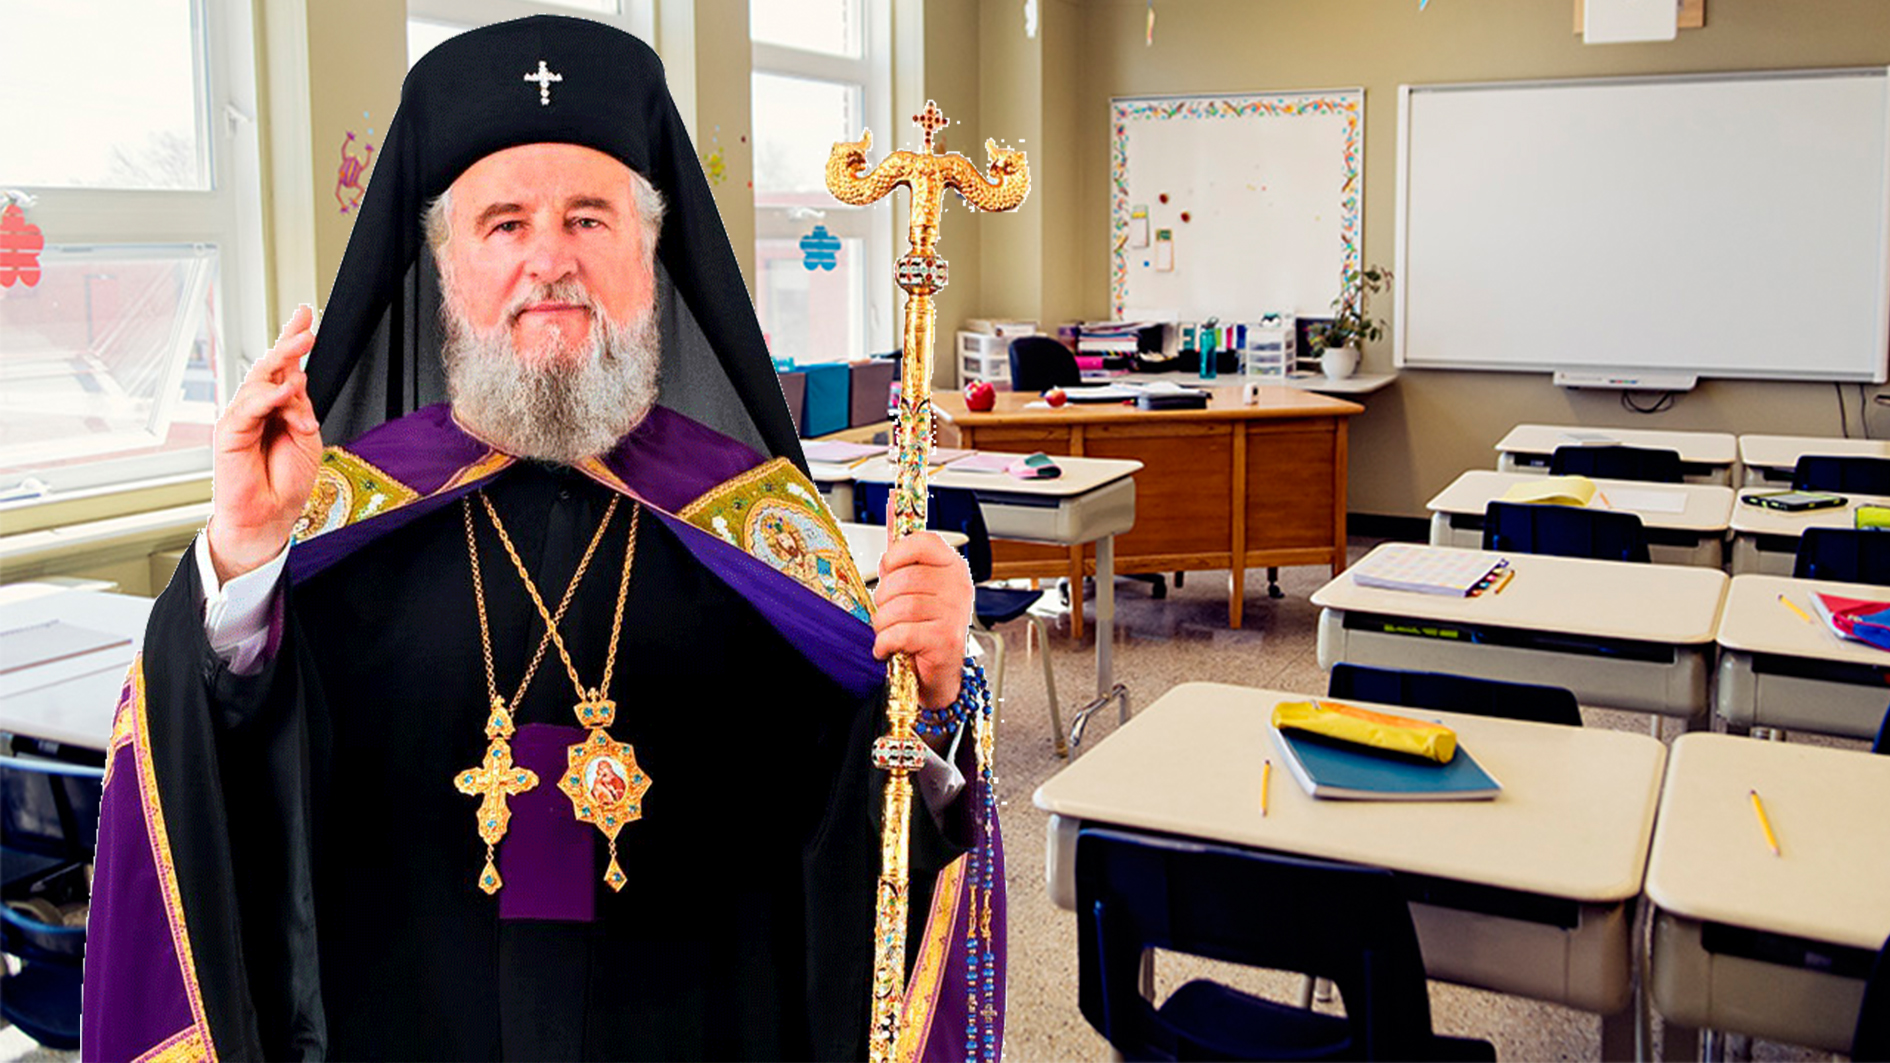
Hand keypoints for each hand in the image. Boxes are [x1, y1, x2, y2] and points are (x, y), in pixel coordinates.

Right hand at [206, 305, 323, 583]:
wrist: (269, 516)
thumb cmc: (285, 480)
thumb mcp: (306, 437)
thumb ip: (300, 408)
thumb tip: (293, 380)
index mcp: (278, 406)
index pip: (285, 367)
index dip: (292, 339)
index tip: (304, 314)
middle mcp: (258, 407)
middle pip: (270, 366)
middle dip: (289, 345)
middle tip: (305, 330)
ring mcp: (242, 417)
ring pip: (260, 382)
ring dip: (285, 372)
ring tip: (301, 369)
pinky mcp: (230, 431)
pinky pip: (250, 406)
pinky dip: (269, 396)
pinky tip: (285, 391)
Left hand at [871, 530, 973, 711]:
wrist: (938, 673)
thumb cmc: (924, 625)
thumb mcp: (912, 582)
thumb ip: (902, 547)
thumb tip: (893, 502)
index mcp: (952, 565)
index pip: (921, 541)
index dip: (896, 556)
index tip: (890, 571)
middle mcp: (958, 585)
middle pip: (902, 579)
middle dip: (883, 600)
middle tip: (889, 614)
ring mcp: (955, 612)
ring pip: (898, 607)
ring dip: (883, 625)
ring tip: (889, 633)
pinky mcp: (946, 640)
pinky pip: (900, 633)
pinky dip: (885, 643)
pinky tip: (888, 648)